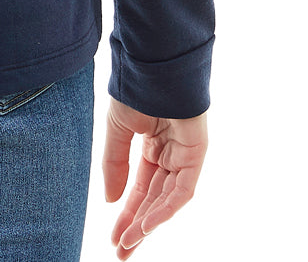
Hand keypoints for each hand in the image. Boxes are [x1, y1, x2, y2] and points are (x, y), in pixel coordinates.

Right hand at [103, 97, 207, 255]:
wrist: (153, 64)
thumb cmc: (136, 88)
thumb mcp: (117, 130)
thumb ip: (114, 165)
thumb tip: (110, 201)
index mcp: (151, 146)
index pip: (139, 188)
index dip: (126, 212)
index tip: (114, 236)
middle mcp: (169, 154)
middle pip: (152, 199)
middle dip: (136, 225)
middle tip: (121, 250)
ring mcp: (184, 156)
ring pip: (166, 199)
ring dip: (148, 222)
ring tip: (128, 241)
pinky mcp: (196, 155)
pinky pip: (182, 189)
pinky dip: (165, 208)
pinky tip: (146, 223)